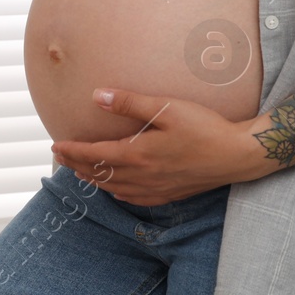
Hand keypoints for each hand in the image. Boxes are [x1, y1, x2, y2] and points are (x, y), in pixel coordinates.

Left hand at [50, 88, 270, 205]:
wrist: (237, 155)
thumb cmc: (204, 127)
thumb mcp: (166, 108)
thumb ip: (129, 102)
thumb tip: (96, 96)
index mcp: (138, 155)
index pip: (95, 155)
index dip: (73, 152)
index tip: (56, 146)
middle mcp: (142, 177)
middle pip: (100, 174)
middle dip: (78, 165)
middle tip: (61, 157)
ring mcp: (156, 189)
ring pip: (114, 188)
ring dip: (94, 179)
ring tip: (81, 171)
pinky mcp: (169, 195)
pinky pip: (133, 198)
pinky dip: (117, 193)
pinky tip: (116, 190)